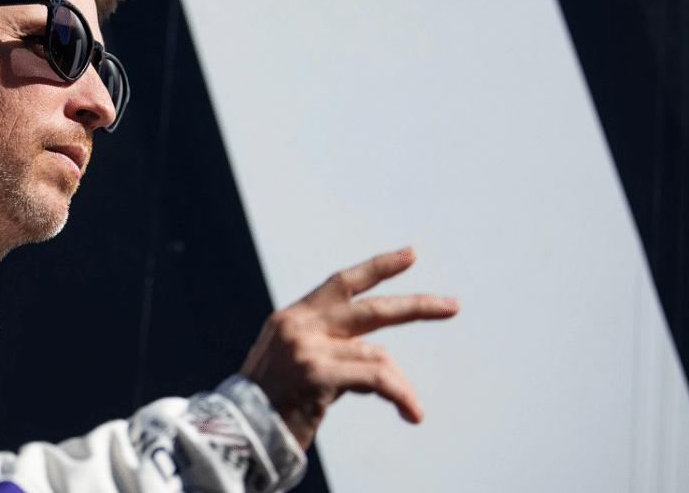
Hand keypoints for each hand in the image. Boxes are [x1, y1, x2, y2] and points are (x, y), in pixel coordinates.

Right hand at [239, 247, 458, 448]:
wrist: (237, 433)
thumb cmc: (270, 404)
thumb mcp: (293, 362)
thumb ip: (325, 346)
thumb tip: (373, 351)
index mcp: (292, 317)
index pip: (342, 282)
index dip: (378, 267)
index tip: (410, 255)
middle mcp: (299, 325)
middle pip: (370, 308)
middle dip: (416, 306)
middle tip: (451, 305)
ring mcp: (307, 348)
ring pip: (378, 355)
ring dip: (401, 385)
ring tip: (412, 408)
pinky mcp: (316, 373)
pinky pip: (375, 378)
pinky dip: (399, 395)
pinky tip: (411, 412)